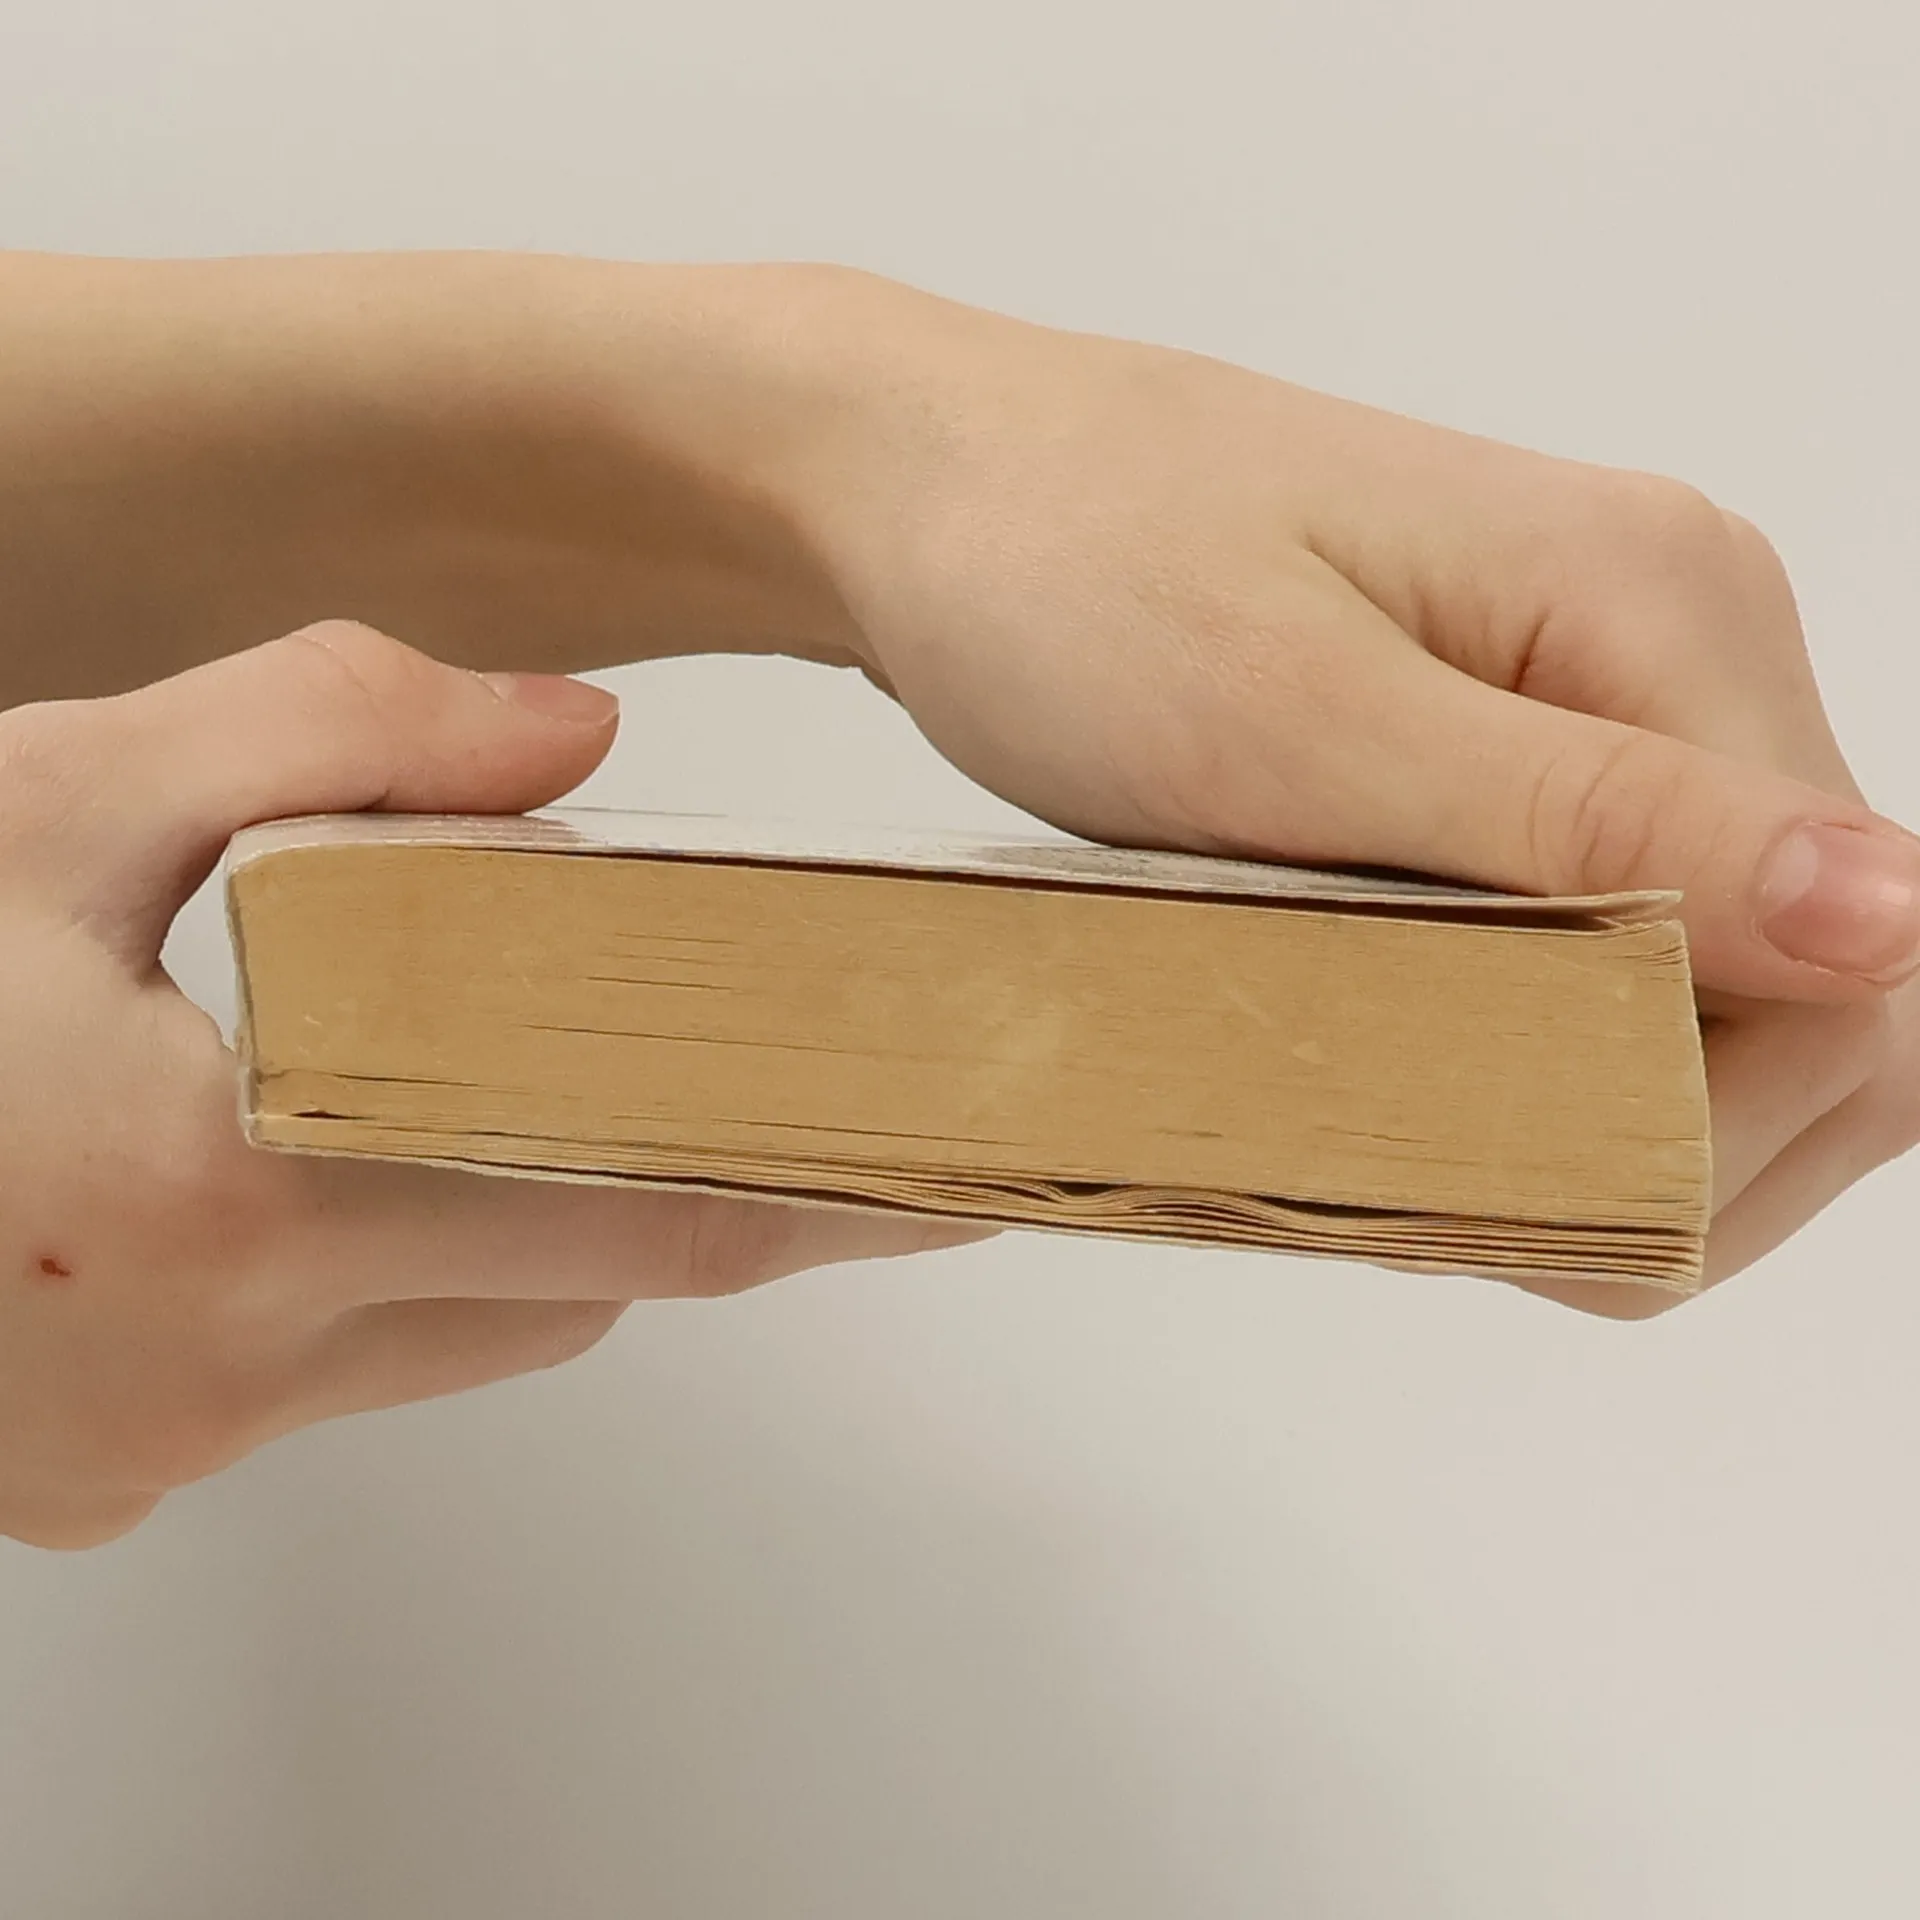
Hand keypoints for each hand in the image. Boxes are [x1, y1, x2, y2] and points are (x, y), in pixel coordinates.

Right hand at [0, 624, 964, 1548]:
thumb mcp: (42, 793)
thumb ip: (327, 733)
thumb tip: (576, 738)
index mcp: (235, 1202)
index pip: (647, 1211)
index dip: (829, 1189)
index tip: (963, 1168)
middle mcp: (226, 1365)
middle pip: (587, 1277)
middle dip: (696, 1178)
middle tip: (790, 1085)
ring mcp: (169, 1445)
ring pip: (479, 1323)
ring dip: (529, 1204)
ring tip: (510, 1071)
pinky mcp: (120, 1470)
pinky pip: (355, 1364)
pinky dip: (405, 1258)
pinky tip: (346, 1150)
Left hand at [807, 288, 1919, 1306]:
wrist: (935, 493)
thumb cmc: (1068, 567)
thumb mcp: (1304, 722)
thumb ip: (1596, 826)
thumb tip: (1889, 919)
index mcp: (1663, 611)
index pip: (1860, 961)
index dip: (1722, 1134)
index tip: (1528, 1203)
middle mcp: (1671, 645)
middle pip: (1821, 988)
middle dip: (1673, 1143)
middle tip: (1463, 1200)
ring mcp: (1596, 697)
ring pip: (1718, 986)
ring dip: (1606, 1110)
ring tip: (1423, 1151)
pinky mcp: (1512, 744)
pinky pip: (1609, 941)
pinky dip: (1539, 1047)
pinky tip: (1415, 1076)